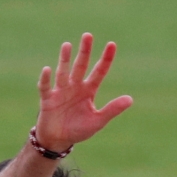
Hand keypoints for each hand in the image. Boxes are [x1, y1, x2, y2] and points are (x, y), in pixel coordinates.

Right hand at [35, 33, 133, 151]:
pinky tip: (48, 69)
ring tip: (67, 45)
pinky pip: (46, 87)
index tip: (112, 44)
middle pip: (81, 65)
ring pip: (63, 72)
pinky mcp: (47, 99)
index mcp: (88, 90)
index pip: (99, 71)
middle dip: (84, 51)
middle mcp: (75, 86)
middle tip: (88, 35)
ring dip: (65, 59)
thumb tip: (131, 99)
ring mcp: (61, 91)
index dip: (105, 59)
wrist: (58, 140)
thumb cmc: (78, 130)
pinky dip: (46, 79)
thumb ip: (112, 109)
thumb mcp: (98, 120)